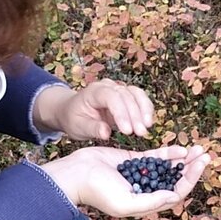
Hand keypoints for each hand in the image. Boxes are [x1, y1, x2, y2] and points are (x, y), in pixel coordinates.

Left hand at [33, 80, 153, 140]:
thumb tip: (106, 133)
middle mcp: (107, 86)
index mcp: (93, 91)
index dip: (121, 113)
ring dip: (144, 110)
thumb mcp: (78, 127)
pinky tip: (148, 123)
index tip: (127, 131)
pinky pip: (140, 98)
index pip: (111, 97)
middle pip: (126, 95)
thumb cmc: (74, 119)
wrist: (72, 111)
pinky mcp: (126, 96)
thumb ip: (92, 129)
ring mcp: (118, 89)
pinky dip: (146, 109)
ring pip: (136, 94)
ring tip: (146, 128)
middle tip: (141, 133)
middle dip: (135, 115)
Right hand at [41, 144, 208, 216]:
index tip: (200, 165)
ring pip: (168, 167)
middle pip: (176, 180)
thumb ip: (151, 202)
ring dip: (183, 159)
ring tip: (197, 148)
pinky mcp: (133, 161)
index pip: (176, 193)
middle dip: (191, 168)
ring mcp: (141, 175)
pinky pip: (155, 157)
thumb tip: (175, 196)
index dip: (190, 179)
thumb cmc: (98, 192)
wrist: (77, 174)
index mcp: (147, 204)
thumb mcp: (126, 203)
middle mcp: (147, 191)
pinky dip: (168, 153)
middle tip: (205, 154)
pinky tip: (180, 148)